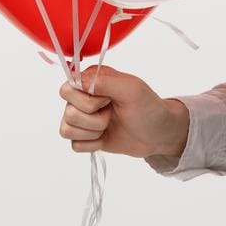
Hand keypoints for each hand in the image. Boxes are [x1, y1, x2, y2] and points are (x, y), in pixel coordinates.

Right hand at [58, 64, 187, 159]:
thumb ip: (103, 81)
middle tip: (112, 113)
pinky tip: (106, 137)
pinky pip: (74, 145)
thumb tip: (76, 79)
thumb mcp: (131, 89)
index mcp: (91, 80)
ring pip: (67, 130)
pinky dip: (92, 144)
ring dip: (93, 131)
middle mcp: (83, 97)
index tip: (107, 100)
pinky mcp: (86, 136)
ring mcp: (83, 118)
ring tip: (110, 124)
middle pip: (68, 112)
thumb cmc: (149, 107)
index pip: (66, 89)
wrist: (159, 134)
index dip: (86, 101)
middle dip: (93, 119)